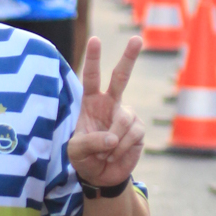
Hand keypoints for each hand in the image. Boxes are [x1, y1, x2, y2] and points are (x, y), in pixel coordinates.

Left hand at [68, 35, 143, 189]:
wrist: (101, 176)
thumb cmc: (84, 158)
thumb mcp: (76, 151)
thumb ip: (89, 142)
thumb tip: (113, 138)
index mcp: (91, 102)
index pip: (91, 77)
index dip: (93, 59)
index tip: (95, 40)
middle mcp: (110, 103)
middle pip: (121, 77)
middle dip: (129, 57)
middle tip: (137, 38)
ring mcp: (126, 114)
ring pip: (124, 119)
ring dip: (113, 141)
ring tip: (105, 154)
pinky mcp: (138, 129)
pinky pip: (132, 134)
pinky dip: (122, 148)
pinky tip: (115, 155)